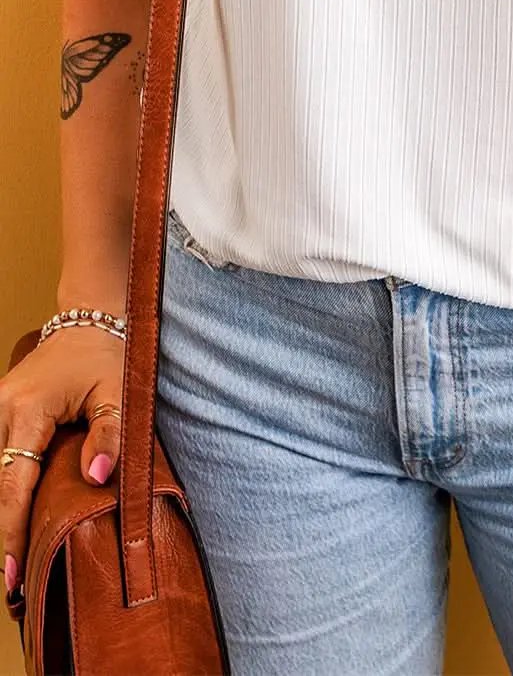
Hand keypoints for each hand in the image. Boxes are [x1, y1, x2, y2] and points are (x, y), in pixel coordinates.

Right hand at [0, 328, 124, 601]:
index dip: (12, 529)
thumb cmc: (107, 354)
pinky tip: (12, 513)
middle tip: (14, 577)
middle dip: (3, 528)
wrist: (89, 318)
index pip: (14, 482)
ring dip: (3, 508)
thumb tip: (98, 476)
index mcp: (29, 408)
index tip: (13, 570)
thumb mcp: (119, 390)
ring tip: (12, 552)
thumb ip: (109, 432)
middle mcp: (2, 409)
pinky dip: (4, 486)